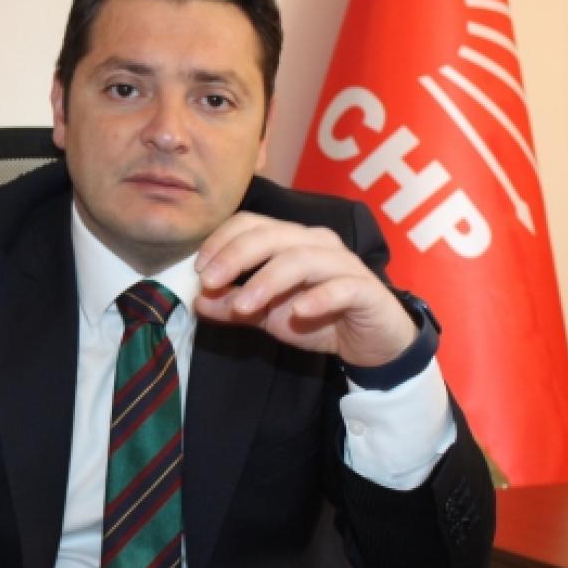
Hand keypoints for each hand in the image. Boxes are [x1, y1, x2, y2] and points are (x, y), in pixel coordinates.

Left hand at [193, 211, 415, 366]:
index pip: (252, 224)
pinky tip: (298, 312)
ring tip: (243, 307)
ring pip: (302, 259)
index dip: (221, 241)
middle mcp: (316, 243)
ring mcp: (343, 264)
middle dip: (236, 256)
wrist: (370, 342)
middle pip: (272, 236)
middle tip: (209, 283)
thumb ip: (233, 307)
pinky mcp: (366, 290)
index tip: (199, 270)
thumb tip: (197, 300)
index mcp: (290, 240)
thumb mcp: (267, 316)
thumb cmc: (318, 319)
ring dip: (267, 281)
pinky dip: (319, 297)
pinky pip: (342, 286)